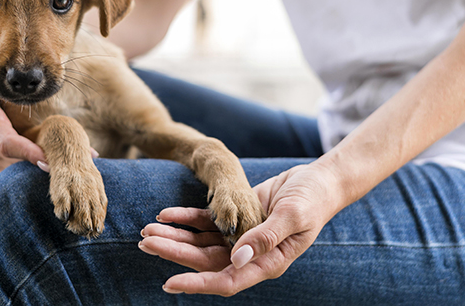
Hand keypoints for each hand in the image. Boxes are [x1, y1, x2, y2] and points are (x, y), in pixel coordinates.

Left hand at [137, 163, 343, 295]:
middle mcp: (248, 255)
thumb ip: (265, 238)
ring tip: (147, 230)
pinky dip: (185, 218)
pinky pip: (205, 221)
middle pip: (204, 261)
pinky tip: (166, 213)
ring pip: (200, 242)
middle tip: (145, 243)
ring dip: (174, 236)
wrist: (318, 180)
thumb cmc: (313, 201)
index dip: (197, 284)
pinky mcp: (235, 217)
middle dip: (174, 253)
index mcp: (266, 263)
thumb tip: (237, 260)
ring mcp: (240, 237)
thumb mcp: (293, 217)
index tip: (169, 282)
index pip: (226, 280)